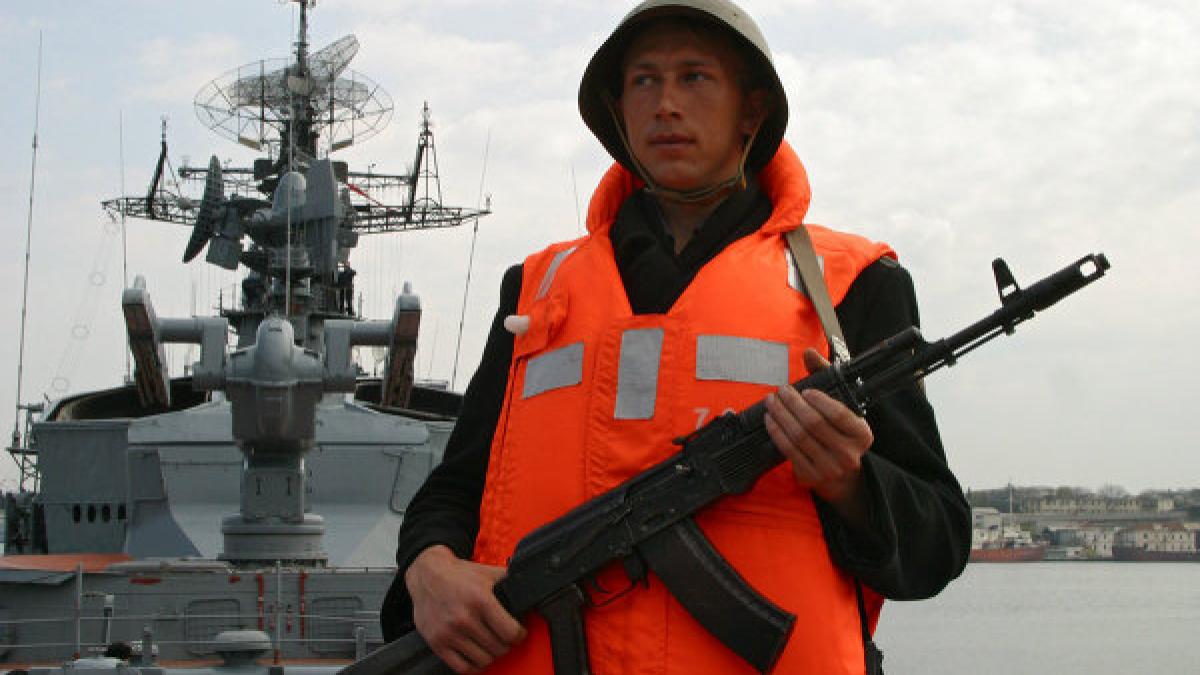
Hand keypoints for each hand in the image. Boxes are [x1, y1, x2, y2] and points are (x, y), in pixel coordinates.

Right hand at [405, 545, 526, 672]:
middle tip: (504, 638)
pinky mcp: (437, 643)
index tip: (519, 633)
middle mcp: (464, 618)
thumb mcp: (488, 573)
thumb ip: (509, 581)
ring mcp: (449, 632)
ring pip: (483, 660)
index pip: (511, 632)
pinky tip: (476, 657)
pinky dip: (473, 667)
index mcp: (480, 600)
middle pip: (499, 648)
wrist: (427, 574)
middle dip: (506, 644)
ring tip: (491, 646)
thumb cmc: (458, 574)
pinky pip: (461, 668)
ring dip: (491, 655)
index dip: (520, 635)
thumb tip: (529, 590)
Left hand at [764, 349, 873, 514]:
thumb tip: (808, 353)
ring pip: (799, 437)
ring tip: (771, 402)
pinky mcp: (811, 477)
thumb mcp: (841, 407)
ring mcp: (830, 468)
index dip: (820, 401)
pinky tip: (770, 420)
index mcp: (862, 435)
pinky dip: (776, 433)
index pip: (839, 415)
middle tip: (781, 391)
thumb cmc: (839, 434)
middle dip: (793, 404)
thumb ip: (826, 377)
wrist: (842, 477)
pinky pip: (789, 451)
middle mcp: (849, 454)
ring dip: (781, 416)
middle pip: (814, 424)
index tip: (805, 391)